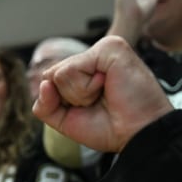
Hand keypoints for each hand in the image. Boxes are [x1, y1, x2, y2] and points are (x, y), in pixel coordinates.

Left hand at [34, 36, 175, 153]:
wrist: (138, 134)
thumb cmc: (111, 128)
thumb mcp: (66, 121)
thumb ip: (45, 106)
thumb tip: (42, 83)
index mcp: (85, 71)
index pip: (50, 80)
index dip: (61, 102)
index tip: (91, 108)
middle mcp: (93, 58)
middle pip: (51, 75)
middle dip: (69, 98)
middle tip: (99, 102)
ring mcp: (102, 49)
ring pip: (60, 73)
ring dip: (79, 94)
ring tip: (104, 94)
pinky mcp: (109, 47)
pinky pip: (71, 69)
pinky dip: (85, 88)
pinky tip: (107, 86)